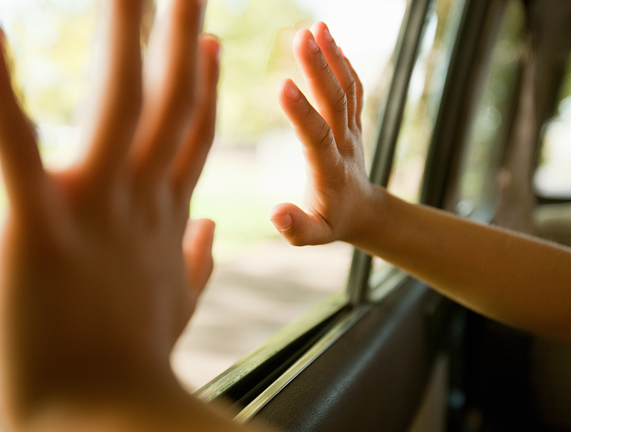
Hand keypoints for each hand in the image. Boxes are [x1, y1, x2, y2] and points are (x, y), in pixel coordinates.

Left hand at [0, 0, 219, 426]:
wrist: (103, 425)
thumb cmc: (133, 370)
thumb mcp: (174, 308)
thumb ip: (197, 261)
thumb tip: (212, 227)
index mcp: (164, 219)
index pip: (190, 134)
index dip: (203, 84)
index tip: (209, 40)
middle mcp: (138, 201)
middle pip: (168, 101)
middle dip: (180, 33)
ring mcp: (93, 209)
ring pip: (115, 103)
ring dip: (123, 34)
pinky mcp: (36, 227)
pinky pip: (16, 147)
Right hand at [271, 22, 379, 245]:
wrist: (364, 211)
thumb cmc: (332, 223)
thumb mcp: (313, 236)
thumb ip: (296, 228)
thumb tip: (275, 214)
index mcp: (329, 170)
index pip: (316, 136)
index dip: (301, 112)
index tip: (283, 84)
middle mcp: (344, 143)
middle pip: (335, 102)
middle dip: (318, 69)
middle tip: (301, 36)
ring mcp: (352, 129)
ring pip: (346, 88)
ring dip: (332, 56)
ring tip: (317, 26)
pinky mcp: (354, 120)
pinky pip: (353, 88)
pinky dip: (343, 62)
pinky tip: (329, 39)